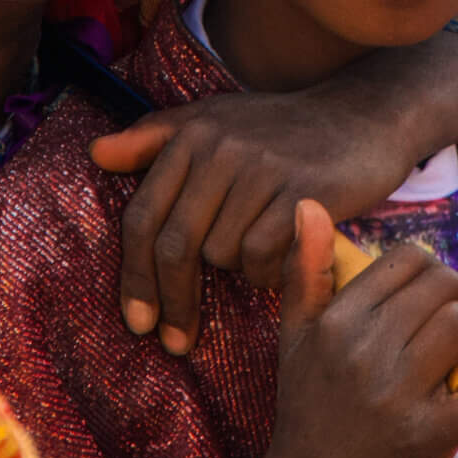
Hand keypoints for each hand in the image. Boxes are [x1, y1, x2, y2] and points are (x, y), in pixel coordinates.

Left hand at [90, 33, 457, 352]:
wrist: (362, 116)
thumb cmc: (279, 130)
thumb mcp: (214, 121)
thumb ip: (154, 138)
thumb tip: (96, 153)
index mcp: (190, 134)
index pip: (143, 217)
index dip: (134, 275)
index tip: (137, 321)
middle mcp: (219, 148)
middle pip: (175, 245)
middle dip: (172, 301)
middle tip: (176, 341)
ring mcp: (260, 169)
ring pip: (222, 255)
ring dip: (236, 272)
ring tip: (260, 258)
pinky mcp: (301, 192)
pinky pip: (263, 257)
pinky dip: (267, 272)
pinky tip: (282, 261)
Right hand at [244, 201, 457, 457]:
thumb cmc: (306, 415)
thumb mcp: (294, 340)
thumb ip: (303, 273)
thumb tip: (308, 205)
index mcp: (333, 321)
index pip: (404, 261)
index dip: (436, 269)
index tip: (443, 292)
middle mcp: (360, 350)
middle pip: (440, 288)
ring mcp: (392, 395)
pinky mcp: (422, 438)